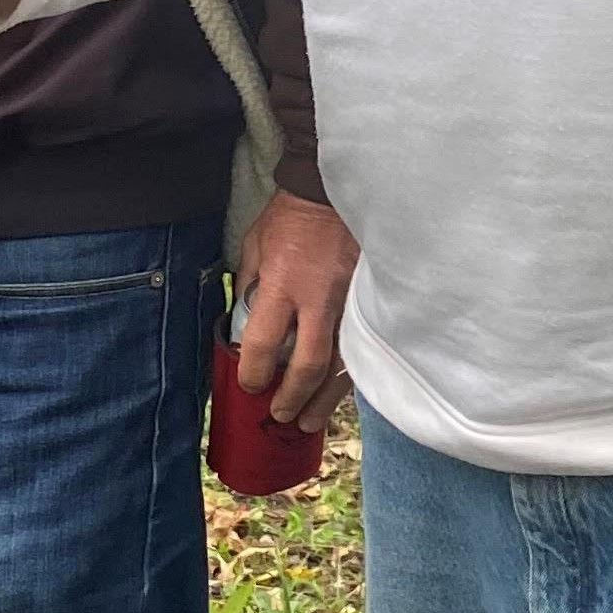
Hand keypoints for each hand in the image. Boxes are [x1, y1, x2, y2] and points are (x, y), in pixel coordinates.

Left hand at [235, 191, 359, 427]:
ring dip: (323, 399)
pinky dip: (347, 376)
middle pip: (308, 364)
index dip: (254, 372)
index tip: (249, 383)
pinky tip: (336, 393)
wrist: (333, 191)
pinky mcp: (370, 301)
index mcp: (283, 283)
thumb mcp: (254, 247)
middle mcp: (319, 298)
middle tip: (279, 414)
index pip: (266, 343)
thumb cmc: (290, 218)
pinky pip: (360, 348)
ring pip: (341, 364)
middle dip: (292, 396)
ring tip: (307, 422)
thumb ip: (249, 288)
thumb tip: (243, 328)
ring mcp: (350, 302)